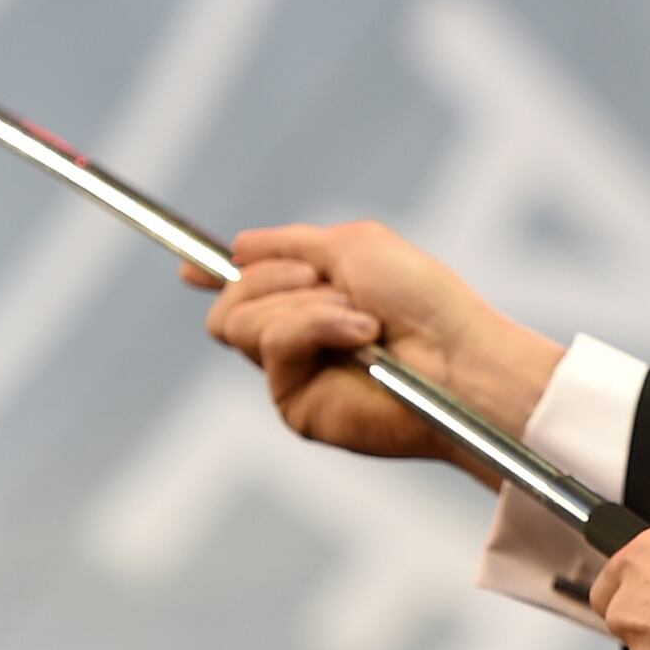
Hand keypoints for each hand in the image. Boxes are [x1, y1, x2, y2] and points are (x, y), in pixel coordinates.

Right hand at [194, 220, 564, 466]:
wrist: (459, 354)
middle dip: (272, 278)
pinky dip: (314, 325)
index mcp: (309, 298)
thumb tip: (233, 246)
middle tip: (328, 284)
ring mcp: (292, 374)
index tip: (189, 267)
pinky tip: (360, 336)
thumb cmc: (425, 300)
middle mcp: (294, 339)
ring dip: (304, 304)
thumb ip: (288, 244)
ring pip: (238, 321)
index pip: (244, 288)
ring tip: (361, 318)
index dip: (213, 274)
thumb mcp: (354, 246)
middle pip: (228, 303)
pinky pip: (271, 344)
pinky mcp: (295, 405)